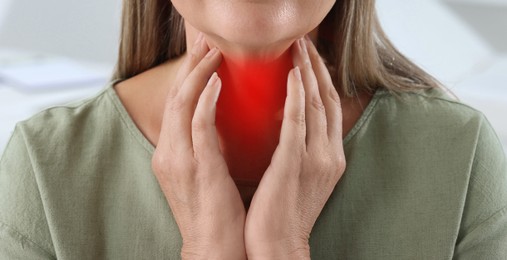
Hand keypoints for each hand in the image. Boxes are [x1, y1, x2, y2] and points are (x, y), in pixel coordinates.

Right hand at [152, 33, 245, 258]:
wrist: (213, 247)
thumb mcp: (204, 174)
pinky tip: (216, 80)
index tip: (201, 56)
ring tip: (212, 51)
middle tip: (204, 43)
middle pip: (174, 97)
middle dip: (189, 66)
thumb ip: (204, 148)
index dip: (186, 77)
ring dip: (197, 73)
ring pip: (181, 104)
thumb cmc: (215, 213)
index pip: (175, 105)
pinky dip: (205, 98)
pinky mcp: (197, 166)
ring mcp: (179, 158)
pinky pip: (197, 123)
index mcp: (170, 154)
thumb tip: (219, 124)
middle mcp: (168, 152)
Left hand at [245, 37, 345, 258]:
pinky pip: (298, 121)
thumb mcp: (301, 178)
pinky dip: (297, 95)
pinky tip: (293, 75)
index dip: (323, 80)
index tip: (312, 59)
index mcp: (332, 157)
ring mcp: (315, 158)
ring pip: (315, 105)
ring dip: (308, 72)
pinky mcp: (295, 163)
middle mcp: (330, 154)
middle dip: (318, 68)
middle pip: (327, 100)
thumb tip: (289, 126)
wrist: (280, 246)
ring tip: (299, 49)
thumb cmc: (284, 213)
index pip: (330, 109)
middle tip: (306, 44)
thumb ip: (300, 151)